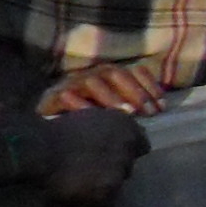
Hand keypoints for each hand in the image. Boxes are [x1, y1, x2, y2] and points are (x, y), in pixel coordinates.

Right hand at [30, 107, 145, 206]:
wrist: (39, 149)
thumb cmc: (56, 131)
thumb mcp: (87, 117)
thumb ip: (108, 124)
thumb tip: (122, 132)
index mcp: (123, 123)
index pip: (141, 144)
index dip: (128, 152)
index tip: (114, 157)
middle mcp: (127, 144)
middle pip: (128, 164)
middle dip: (114, 167)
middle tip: (92, 168)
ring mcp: (120, 167)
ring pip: (118, 181)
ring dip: (105, 182)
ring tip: (82, 179)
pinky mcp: (109, 189)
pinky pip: (108, 197)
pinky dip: (96, 197)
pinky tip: (80, 190)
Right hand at [38, 59, 165, 117]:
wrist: (43, 136)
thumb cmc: (84, 127)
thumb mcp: (112, 119)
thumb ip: (131, 113)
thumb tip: (157, 116)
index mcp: (108, 78)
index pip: (133, 70)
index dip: (149, 84)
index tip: (163, 106)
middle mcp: (91, 76)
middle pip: (114, 72)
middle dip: (135, 91)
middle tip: (148, 112)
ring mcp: (70, 84)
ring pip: (92, 81)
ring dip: (111, 96)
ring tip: (125, 114)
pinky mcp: (52, 97)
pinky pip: (67, 96)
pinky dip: (81, 105)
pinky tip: (93, 118)